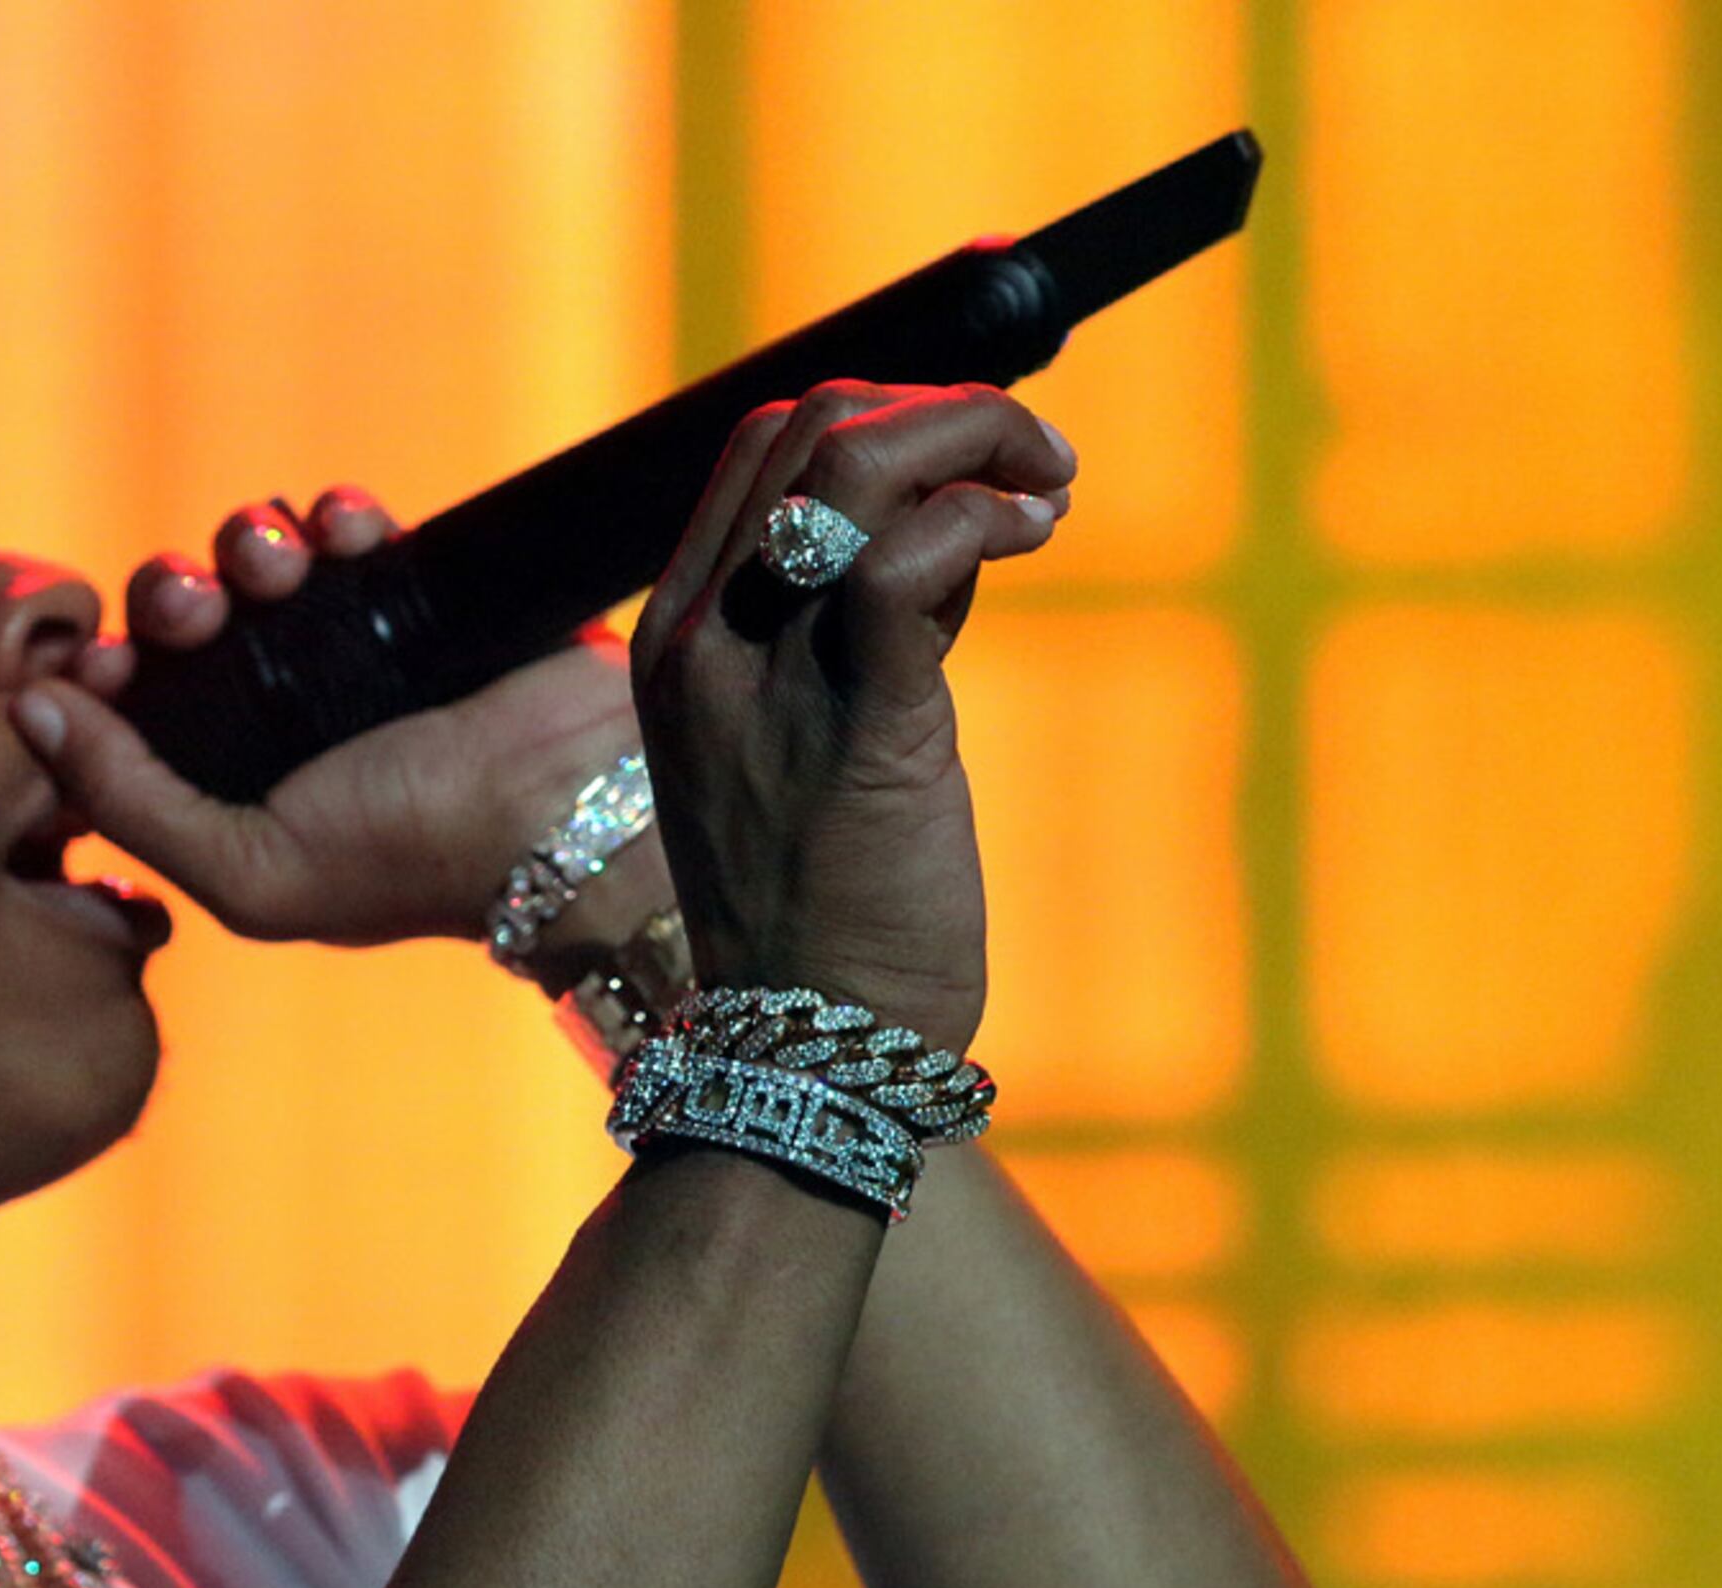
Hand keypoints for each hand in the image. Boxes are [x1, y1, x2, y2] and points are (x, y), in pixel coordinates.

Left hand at [9, 488, 650, 948]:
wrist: (577, 808)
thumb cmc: (412, 858)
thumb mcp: (250, 868)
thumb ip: (128, 799)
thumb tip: (30, 709)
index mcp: (225, 790)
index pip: (128, 711)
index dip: (101, 673)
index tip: (107, 661)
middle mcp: (275, 718)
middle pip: (179, 620)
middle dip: (173, 595)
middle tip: (202, 609)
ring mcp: (344, 652)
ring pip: (254, 562)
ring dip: (248, 545)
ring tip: (282, 568)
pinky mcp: (412, 593)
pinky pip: (343, 528)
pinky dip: (332, 514)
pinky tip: (346, 531)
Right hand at [624, 381, 1076, 1052]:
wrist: (815, 1041)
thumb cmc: (828, 902)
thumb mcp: (809, 736)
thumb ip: (853, 625)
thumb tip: (949, 528)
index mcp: (676, 639)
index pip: (760, 445)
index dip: (883, 411)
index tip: (971, 462)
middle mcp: (703, 645)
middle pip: (809, 427)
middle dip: (946, 410)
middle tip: (1033, 464)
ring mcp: (767, 685)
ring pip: (855, 467)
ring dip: (979, 441)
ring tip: (1045, 493)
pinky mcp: (859, 728)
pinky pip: (910, 561)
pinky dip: (987, 518)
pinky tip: (1034, 537)